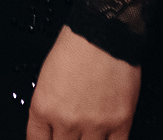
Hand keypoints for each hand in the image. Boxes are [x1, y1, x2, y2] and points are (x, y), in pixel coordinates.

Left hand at [26, 25, 140, 139]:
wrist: (104, 33)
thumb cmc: (76, 46)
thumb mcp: (47, 78)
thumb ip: (50, 106)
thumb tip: (53, 125)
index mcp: (43, 107)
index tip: (50, 139)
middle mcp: (67, 120)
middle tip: (71, 132)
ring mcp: (94, 125)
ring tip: (89, 133)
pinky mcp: (119, 123)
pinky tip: (106, 138)